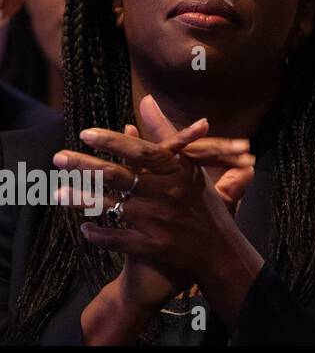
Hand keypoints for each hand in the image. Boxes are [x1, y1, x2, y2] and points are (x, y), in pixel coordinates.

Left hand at [67, 95, 262, 312]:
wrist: (219, 251)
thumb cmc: (202, 202)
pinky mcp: (153, 247)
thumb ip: (166, 133)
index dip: (113, 142)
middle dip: (86, 166)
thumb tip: (145, 101)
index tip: (86, 133)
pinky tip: (83, 228)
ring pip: (113, 207)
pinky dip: (98, 234)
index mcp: (179, 172)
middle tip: (58, 157)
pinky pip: (117, 239)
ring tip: (58, 192)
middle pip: (120, 177)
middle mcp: (169, 195)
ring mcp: (159, 222)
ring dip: (82, 199)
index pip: (142, 152)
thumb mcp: (190, 165)